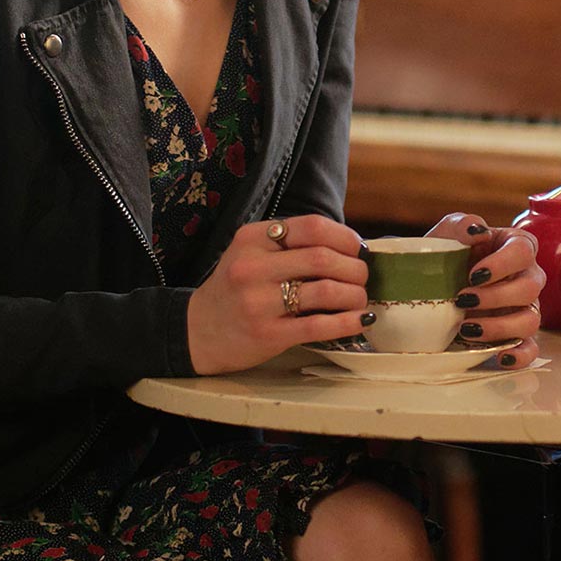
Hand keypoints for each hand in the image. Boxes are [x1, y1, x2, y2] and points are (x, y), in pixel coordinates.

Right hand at [187, 214, 369, 373]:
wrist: (198, 331)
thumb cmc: (237, 289)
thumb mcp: (253, 254)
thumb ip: (291, 246)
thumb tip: (352, 247)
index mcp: (252, 238)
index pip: (312, 227)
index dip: (345, 237)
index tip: (357, 249)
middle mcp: (252, 266)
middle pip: (323, 258)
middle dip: (355, 268)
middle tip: (362, 277)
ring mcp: (258, 301)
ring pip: (326, 291)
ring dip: (355, 294)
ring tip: (360, 299)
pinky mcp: (267, 334)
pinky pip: (319, 326)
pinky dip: (347, 322)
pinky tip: (360, 320)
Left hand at [427, 213, 545, 366]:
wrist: (428, 290)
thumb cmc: (444, 257)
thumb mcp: (446, 234)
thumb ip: (461, 225)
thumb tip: (478, 230)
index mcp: (513, 247)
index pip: (524, 249)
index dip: (502, 263)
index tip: (474, 274)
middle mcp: (526, 277)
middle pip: (531, 287)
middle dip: (497, 296)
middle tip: (463, 299)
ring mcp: (524, 309)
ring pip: (531, 320)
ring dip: (500, 326)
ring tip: (467, 328)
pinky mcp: (516, 336)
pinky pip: (531, 349)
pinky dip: (520, 355)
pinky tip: (500, 357)